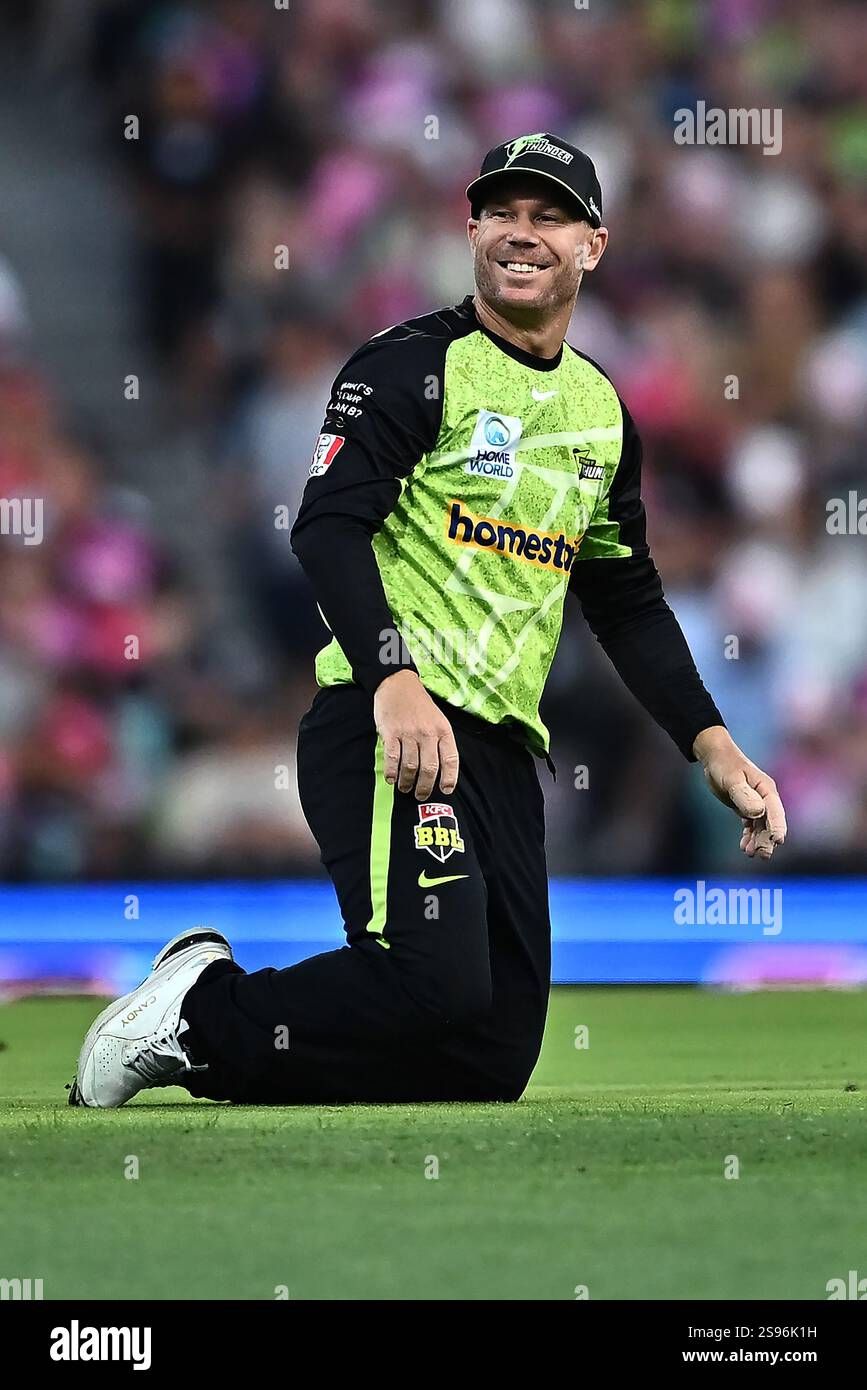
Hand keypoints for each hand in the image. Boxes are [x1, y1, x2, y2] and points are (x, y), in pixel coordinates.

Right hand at [373, 670, 458, 799]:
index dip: (449, 778)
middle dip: (425, 786)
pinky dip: (392, 772)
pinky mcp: (391, 732)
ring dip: (407, 782)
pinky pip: (392, 758)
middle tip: (420, 795)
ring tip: (405, 787)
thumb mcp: (438, 719)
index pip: (450, 759)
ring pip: (410, 766)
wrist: (398, 684)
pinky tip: (392, 778)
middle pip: (429, 768)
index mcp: (443, 730)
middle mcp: (428, 732)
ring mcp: (409, 732)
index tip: (446, 790)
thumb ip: (440, 741)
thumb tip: (441, 770)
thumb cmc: (419, 705)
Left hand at [693, 726, 786, 860]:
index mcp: (766, 789)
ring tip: (751, 854)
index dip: (777, 826)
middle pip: (770, 822)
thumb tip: (758, 812)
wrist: (715, 758)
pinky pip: (751, 825)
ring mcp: (756, 803)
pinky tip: (744, 848)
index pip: (775, 810)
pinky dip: (749, 837)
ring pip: (761, 827)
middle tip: (762, 855)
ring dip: (758, 841)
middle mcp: (765, 797)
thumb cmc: (725, 765)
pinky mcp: (746, 807)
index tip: (778, 841)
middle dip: (767, 839)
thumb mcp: (732, 779)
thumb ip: (744, 795)